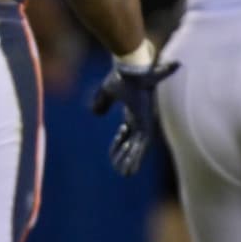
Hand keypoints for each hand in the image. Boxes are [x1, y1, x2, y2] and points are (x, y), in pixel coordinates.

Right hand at [91, 59, 178, 175]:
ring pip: (139, 147)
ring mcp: (145, 121)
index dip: (120, 143)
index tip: (113, 153)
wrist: (132, 67)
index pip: (129, 132)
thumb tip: (94, 113)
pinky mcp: (146, 123)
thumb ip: (102, 102)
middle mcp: (142, 118)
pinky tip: (130, 169)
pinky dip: (136, 158)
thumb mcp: (108, 90)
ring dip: (132, 160)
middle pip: (135, 142)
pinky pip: (142, 145)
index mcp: (134, 111)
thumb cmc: (122, 75)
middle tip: (122, 171)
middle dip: (128, 156)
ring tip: (125, 174)